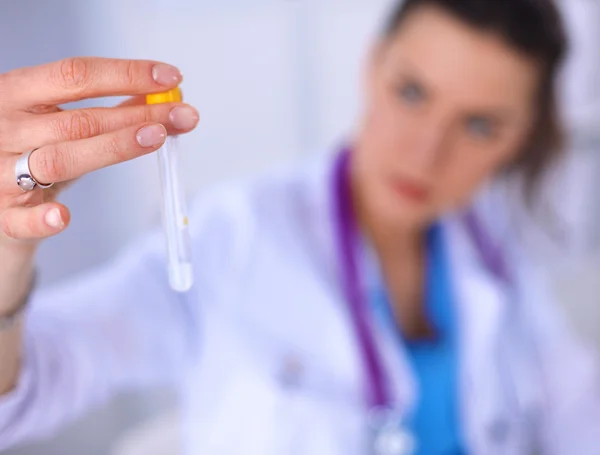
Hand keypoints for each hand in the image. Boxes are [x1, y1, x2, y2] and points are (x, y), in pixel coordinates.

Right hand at [0, 57, 198, 245]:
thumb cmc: (29, 152)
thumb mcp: (58, 123)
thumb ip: (104, 111)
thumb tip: (159, 96)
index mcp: (16, 93)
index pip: (75, 75)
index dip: (126, 74)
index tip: (170, 77)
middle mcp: (5, 128)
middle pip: (79, 119)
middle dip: (138, 115)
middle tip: (183, 114)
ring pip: (60, 160)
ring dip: (112, 148)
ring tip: (157, 137)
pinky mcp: (2, 216)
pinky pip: (20, 220)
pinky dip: (42, 219)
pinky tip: (64, 218)